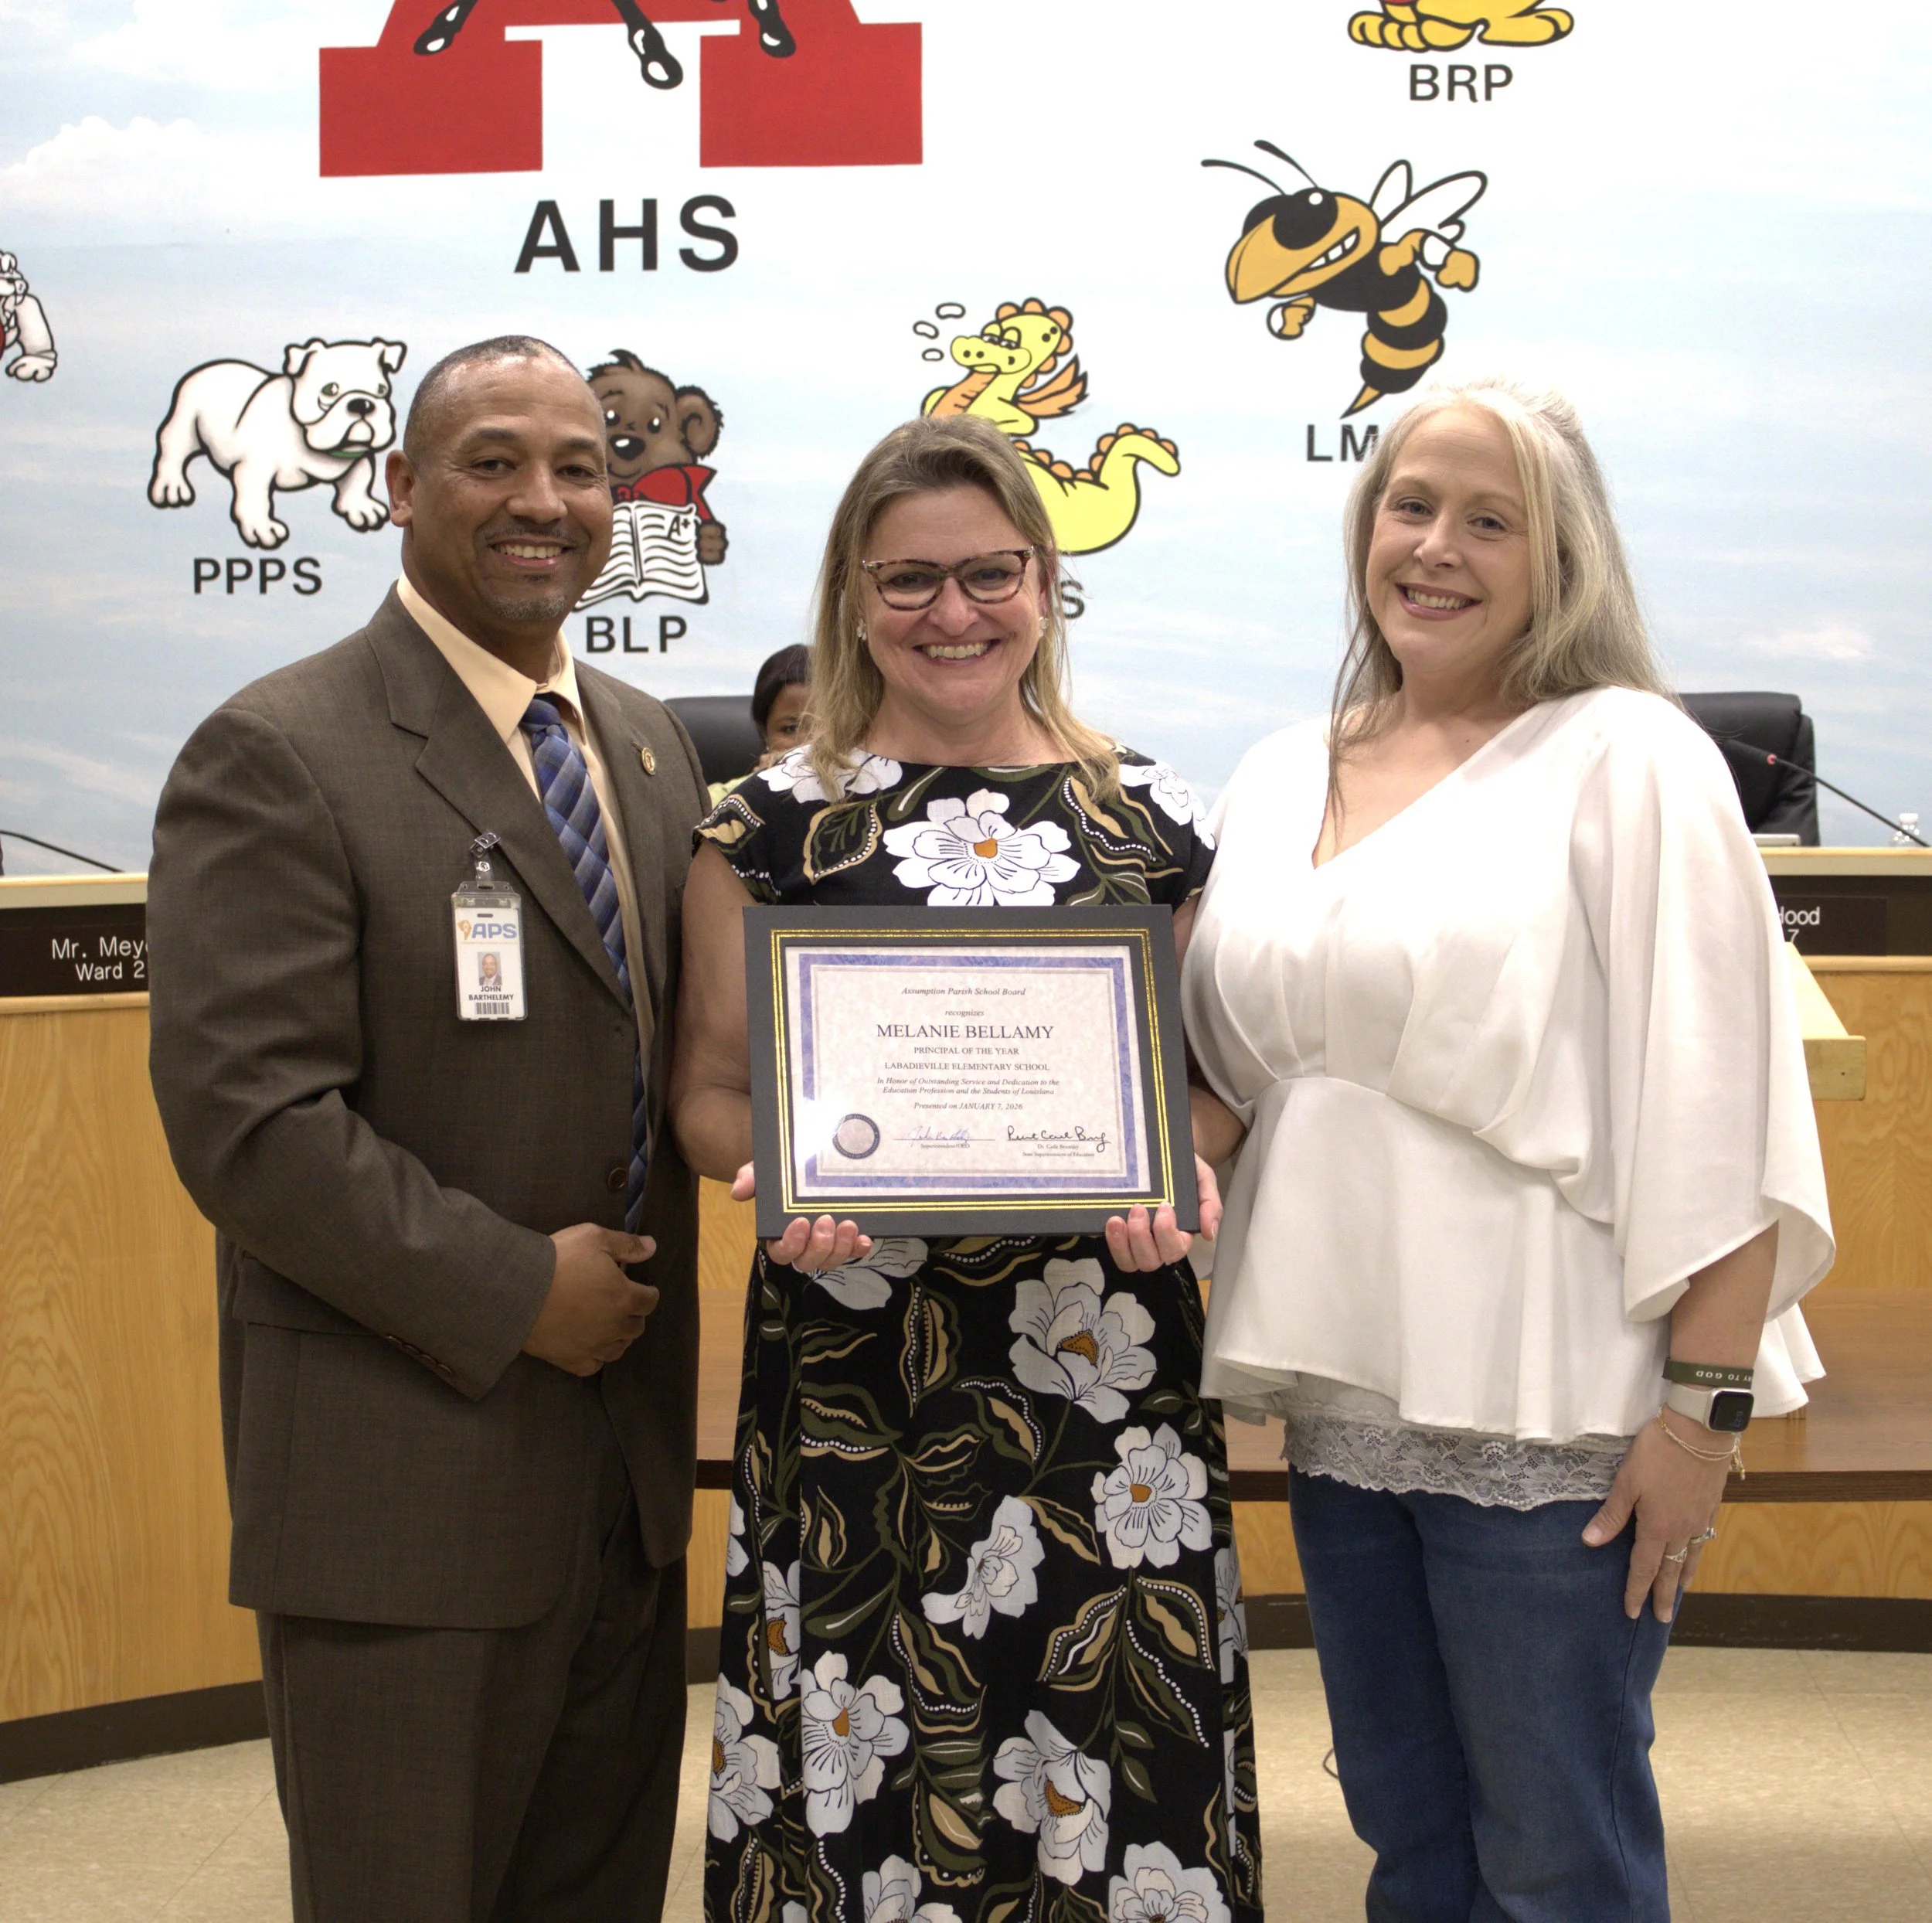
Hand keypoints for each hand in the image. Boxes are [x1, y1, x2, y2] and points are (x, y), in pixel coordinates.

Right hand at [522, 1224, 658, 1376]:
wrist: (517, 1289)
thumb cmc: (558, 1259)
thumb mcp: (593, 1238)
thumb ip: (626, 1244)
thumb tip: (652, 1246)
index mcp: (624, 1297)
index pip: (649, 1301)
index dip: (648, 1294)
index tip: (643, 1290)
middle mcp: (613, 1326)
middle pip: (636, 1327)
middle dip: (634, 1315)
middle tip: (624, 1306)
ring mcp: (593, 1346)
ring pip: (618, 1349)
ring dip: (619, 1337)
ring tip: (611, 1326)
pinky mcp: (571, 1360)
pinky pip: (593, 1366)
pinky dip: (597, 1358)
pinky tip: (593, 1348)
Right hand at [733, 1161, 872, 1273]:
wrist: (809, 1162)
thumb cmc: (783, 1173)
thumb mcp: (766, 1170)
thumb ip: (751, 1178)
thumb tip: (738, 1191)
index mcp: (779, 1233)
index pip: (781, 1252)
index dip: (791, 1243)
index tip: (801, 1222)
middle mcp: (802, 1245)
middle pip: (807, 1262)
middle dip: (819, 1246)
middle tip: (827, 1220)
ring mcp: (826, 1244)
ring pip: (830, 1261)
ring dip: (840, 1248)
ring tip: (849, 1225)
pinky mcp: (846, 1239)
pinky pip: (852, 1253)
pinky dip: (858, 1249)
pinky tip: (864, 1239)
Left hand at [1102, 1159, 1217, 1271]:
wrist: (1160, 1151)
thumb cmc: (1183, 1169)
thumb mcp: (1203, 1179)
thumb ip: (1210, 1203)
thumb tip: (1209, 1233)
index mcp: (1179, 1234)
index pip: (1175, 1249)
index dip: (1167, 1234)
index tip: (1164, 1206)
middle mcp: (1156, 1243)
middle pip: (1150, 1260)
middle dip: (1142, 1238)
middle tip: (1137, 1209)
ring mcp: (1134, 1240)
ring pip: (1129, 1262)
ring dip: (1121, 1244)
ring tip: (1116, 1220)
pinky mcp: (1115, 1234)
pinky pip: (1112, 1249)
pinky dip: (1109, 1240)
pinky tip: (1107, 1221)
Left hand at [1581, 1418, 1729, 1620]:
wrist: (1700, 1431)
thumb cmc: (1658, 1453)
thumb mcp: (1628, 1481)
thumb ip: (1612, 1514)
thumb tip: (1591, 1542)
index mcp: (1658, 1527)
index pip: (1644, 1567)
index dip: (1637, 1590)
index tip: (1632, 1612)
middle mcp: (1682, 1530)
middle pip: (1670, 1570)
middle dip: (1663, 1595)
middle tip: (1661, 1618)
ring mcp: (1700, 1520)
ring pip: (1690, 1558)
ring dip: (1682, 1578)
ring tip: (1677, 1594)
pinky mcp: (1711, 1507)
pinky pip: (1703, 1542)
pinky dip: (1697, 1557)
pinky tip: (1694, 1555)